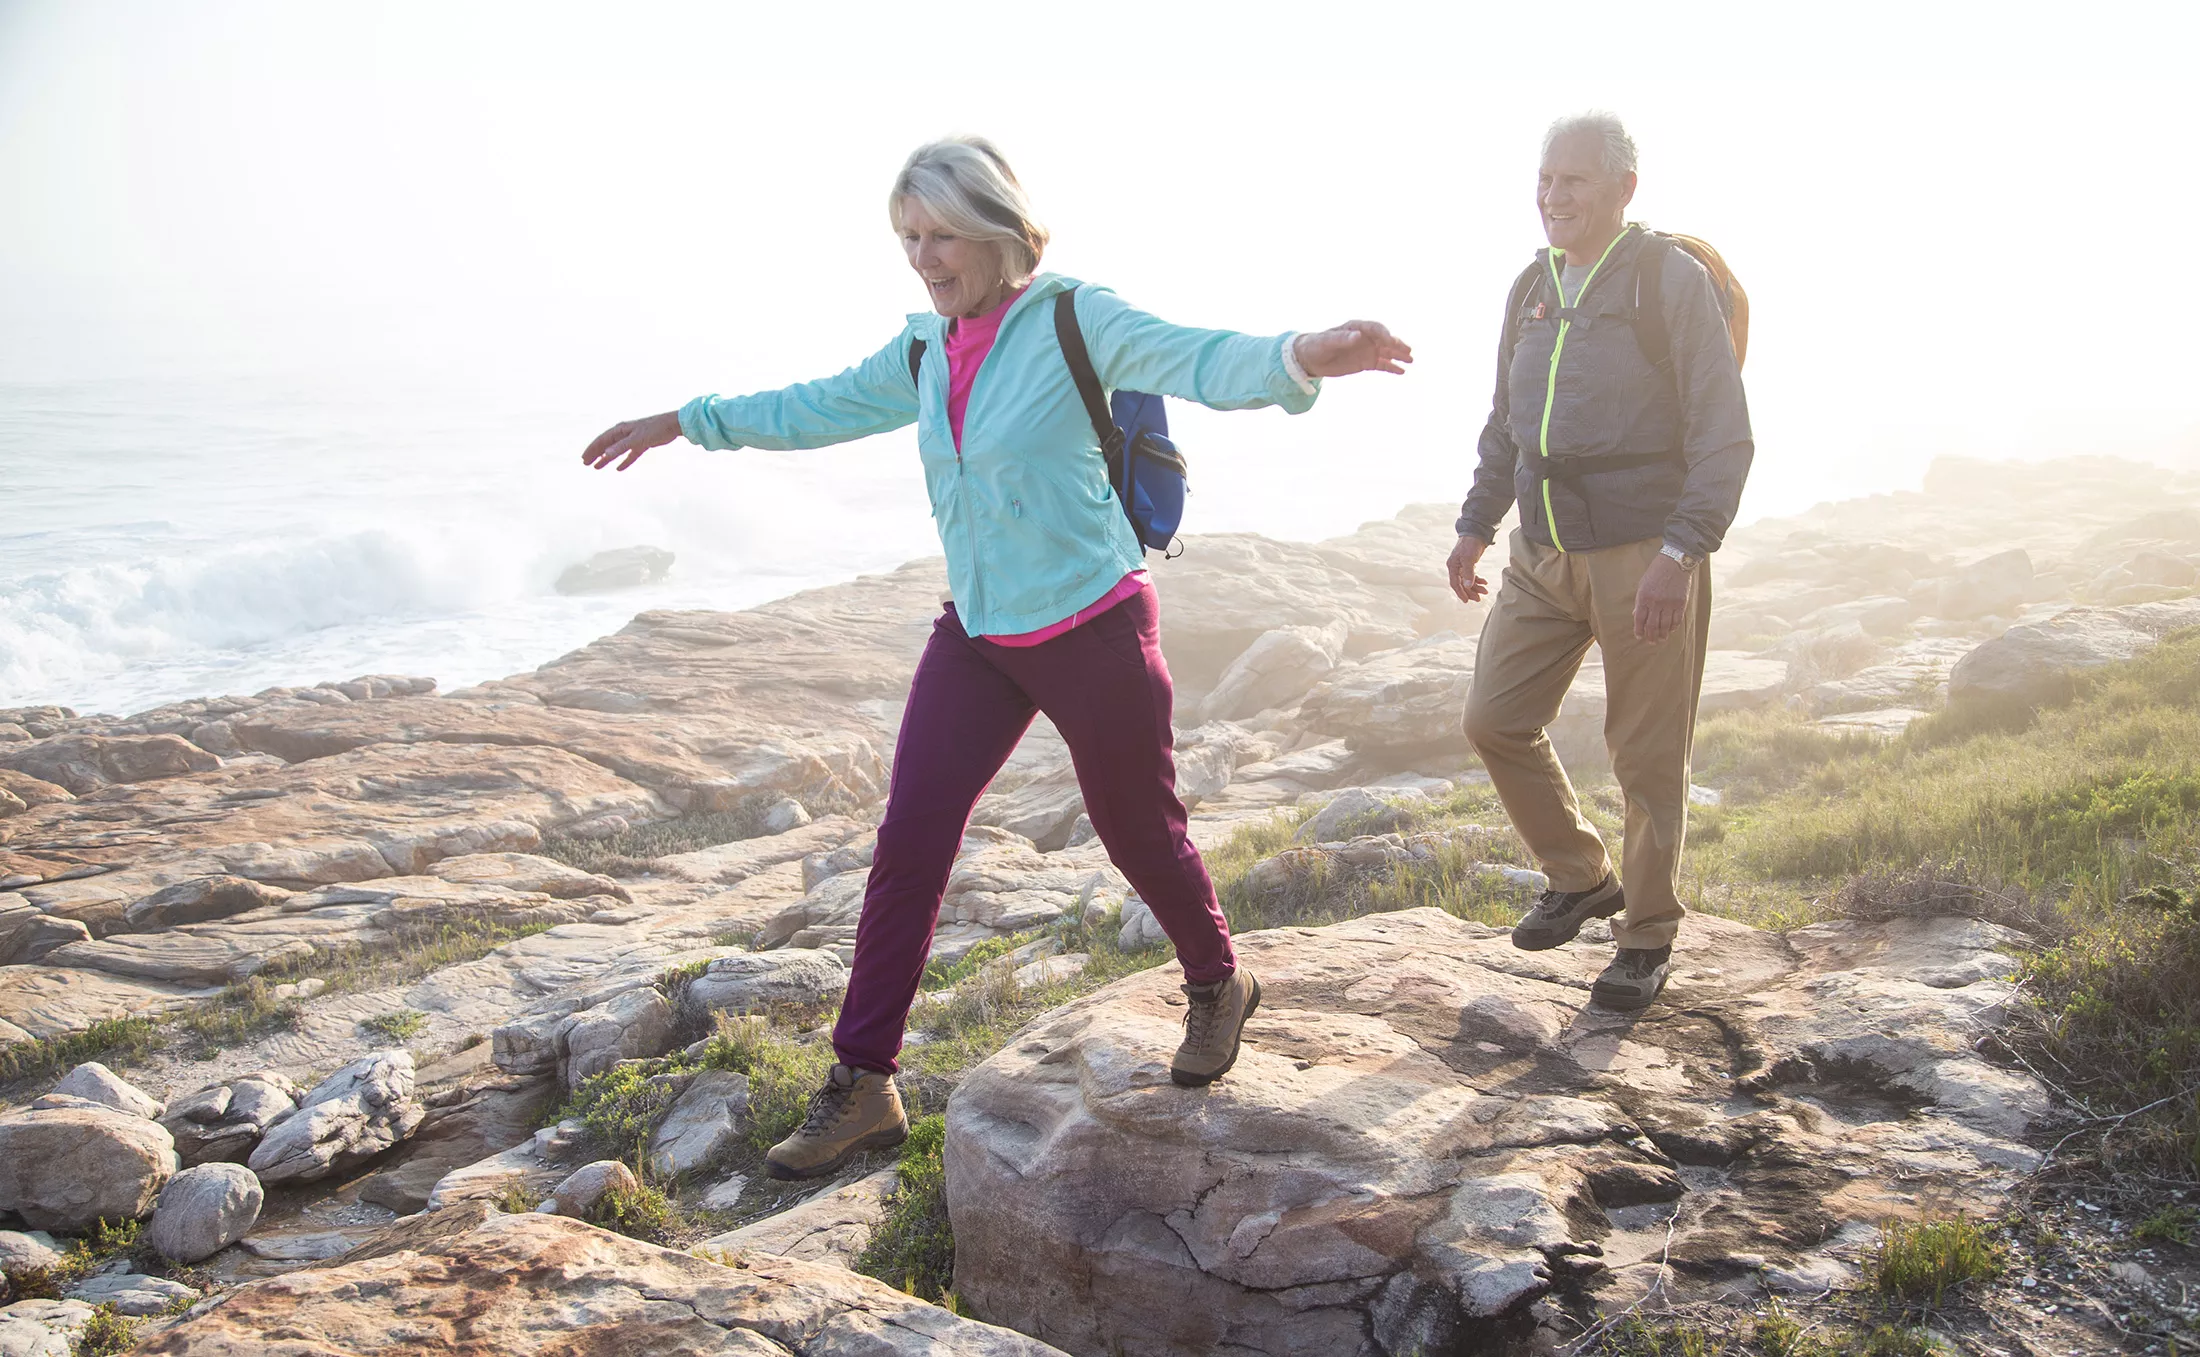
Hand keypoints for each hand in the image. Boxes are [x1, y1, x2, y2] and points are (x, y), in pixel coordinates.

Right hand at [582, 411, 682, 470]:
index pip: (602, 440)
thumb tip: (605, 454)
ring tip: (597, 467)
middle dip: (596, 454)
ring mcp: (633, 439)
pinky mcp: (642, 444)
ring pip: (616, 450)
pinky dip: (624, 461)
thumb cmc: (655, 429)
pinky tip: (618, 469)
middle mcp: (625, 433)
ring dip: (606, 459)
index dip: (592, 450)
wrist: (673, 425)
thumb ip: (621, 447)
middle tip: (586, 464)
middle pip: (607, 445)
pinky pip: (630, 455)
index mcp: (621, 430)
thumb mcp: (636, 440)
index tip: (584, 459)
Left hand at [1294, 321, 1413, 376]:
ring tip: (1410, 360)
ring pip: (1386, 352)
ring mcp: (1367, 350)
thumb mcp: (1327, 342)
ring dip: (1399, 355)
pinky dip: (1391, 367)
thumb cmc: (1317, 345)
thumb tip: (1358, 336)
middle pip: (1385, 339)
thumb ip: (1342, 338)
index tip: (1390, 341)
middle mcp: (1365, 337)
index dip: (1384, 334)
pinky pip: (1382, 364)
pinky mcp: (1366, 362)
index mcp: (1356, 327)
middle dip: (1396, 344)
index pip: (1375, 328)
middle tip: (1407, 351)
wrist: (1310, 358)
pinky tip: (1401, 372)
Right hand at [1447, 535, 1490, 604]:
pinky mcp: (1469, 564)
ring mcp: (1462, 566)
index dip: (1460, 593)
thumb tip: (1467, 585)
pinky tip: (1484, 582)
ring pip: (1468, 581)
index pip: (1455, 583)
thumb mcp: (1469, 559)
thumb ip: (1468, 573)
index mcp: (1452, 566)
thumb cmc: (1470, 544)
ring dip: (1476, 587)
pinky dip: (1478, 580)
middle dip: (1470, 592)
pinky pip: (1472, 576)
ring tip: (1485, 591)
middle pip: (1462, 584)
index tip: (1466, 601)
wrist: (1476, 533)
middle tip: (1479, 599)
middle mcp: (1456, 567)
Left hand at [1633, 555, 1690, 643]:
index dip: (1639, 630)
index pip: (1639, 619)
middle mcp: (1656, 602)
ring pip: (1665, 625)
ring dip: (1662, 634)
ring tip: (1661, 639)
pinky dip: (1673, 627)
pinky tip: (1670, 630)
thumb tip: (1635, 615)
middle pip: (1652, 625)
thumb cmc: (1656, 572)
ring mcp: (1669, 604)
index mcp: (1644, 597)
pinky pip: (1676, 620)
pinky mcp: (1681, 603)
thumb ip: (1639, 601)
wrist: (1675, 562)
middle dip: (1651, 636)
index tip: (1639, 636)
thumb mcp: (1643, 584)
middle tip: (1651, 642)